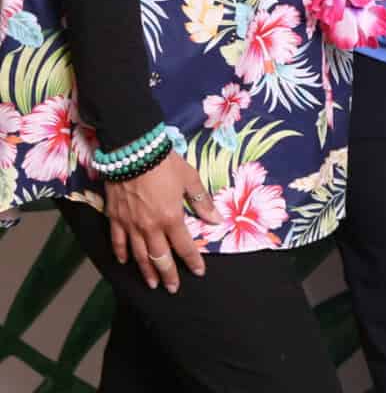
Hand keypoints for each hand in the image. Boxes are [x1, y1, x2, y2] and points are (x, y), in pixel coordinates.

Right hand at [103, 153, 222, 292]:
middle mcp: (150, 226)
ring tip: (152, 284)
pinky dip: (121, 254)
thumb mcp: (190, 179)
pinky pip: (117, 241)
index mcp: (171, 218)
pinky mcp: (115, 218)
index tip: (198, 272)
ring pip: (138, 255)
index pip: (184, 246)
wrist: (133, 151)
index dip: (192, 261)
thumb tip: (216, 220)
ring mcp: (130, 224)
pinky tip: (125, 262)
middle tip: (172, 289)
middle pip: (160, 258)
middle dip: (168, 275)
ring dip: (146, 271)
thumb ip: (202, 202)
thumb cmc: (165, 164)